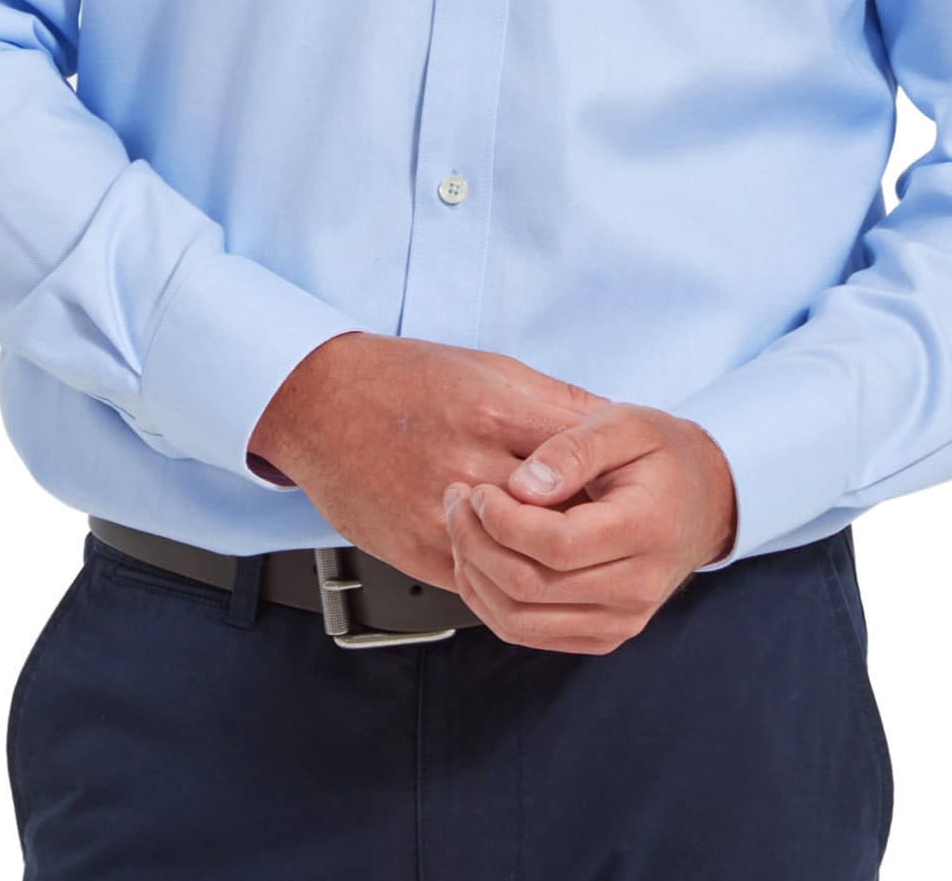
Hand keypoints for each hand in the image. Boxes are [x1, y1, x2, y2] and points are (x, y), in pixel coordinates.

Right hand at [247, 332, 614, 594]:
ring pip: (522, 560)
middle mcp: (469, 466)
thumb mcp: (489, 367)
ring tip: (574, 552)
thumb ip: (553, 402)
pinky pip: (482, 583)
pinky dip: (510, 578)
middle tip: (616, 529)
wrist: (319, 402)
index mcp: (494, 412)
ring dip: (552, 559)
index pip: (579, 456)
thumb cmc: (404, 378)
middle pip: (557, 513)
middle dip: (592, 521)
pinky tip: (526, 565)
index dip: (613, 476)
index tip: (632, 486)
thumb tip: (613, 425)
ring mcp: (440, 515)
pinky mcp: (417, 551)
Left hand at [442, 403, 737, 653]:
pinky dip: (491, 604)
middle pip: (532, 588)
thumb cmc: (660, 454)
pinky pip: (531, 634)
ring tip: (461, 530)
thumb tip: (523, 485)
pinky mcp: (604, 635)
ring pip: (522, 622)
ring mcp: (622, 619)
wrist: (703, 500)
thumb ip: (573, 448)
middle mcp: (637, 587)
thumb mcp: (623, 424)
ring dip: (476, 578)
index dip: (502, 520)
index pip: (557, 545)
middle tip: (456, 502)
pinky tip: (479, 562)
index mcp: (646, 528)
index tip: (478, 489)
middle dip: (477, 544)